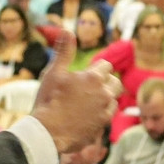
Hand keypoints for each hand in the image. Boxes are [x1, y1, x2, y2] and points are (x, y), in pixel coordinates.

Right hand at [31, 32, 119, 152]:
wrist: (47, 132)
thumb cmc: (49, 100)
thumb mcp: (54, 72)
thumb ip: (64, 51)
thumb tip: (67, 30)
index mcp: (94, 78)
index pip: (105, 66)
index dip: (95, 68)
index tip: (85, 73)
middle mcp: (104, 94)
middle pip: (115, 82)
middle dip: (105, 82)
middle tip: (90, 86)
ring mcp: (105, 112)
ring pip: (113, 100)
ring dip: (104, 98)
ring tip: (88, 101)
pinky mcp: (102, 127)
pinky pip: (107, 116)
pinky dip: (100, 114)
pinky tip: (87, 116)